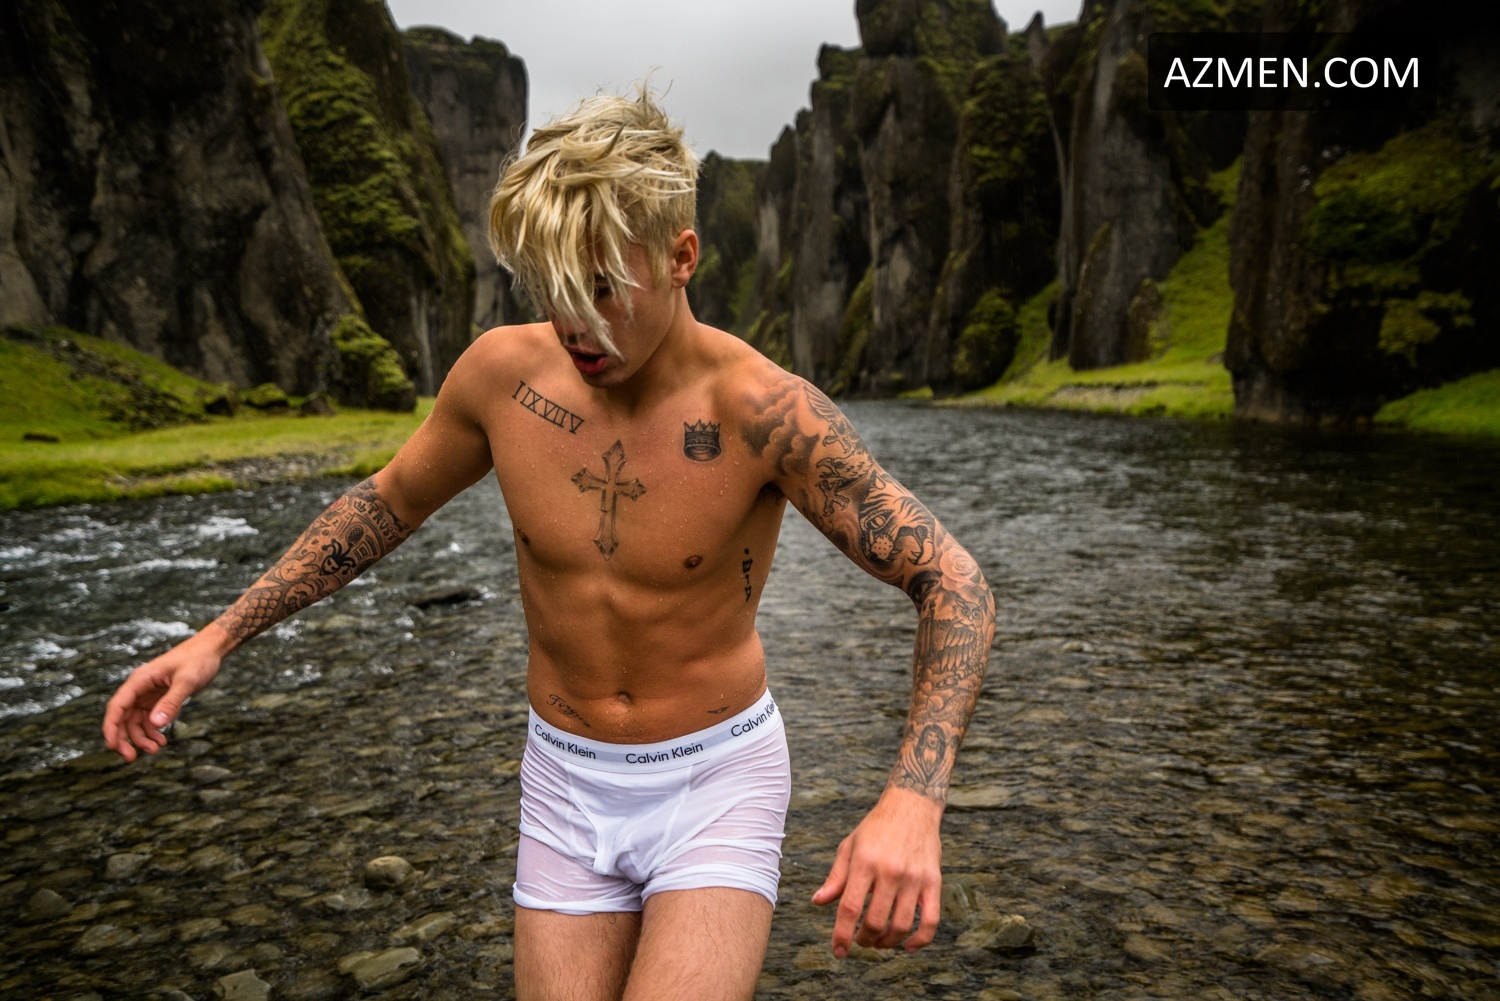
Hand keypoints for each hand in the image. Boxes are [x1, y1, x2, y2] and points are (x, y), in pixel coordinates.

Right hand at [102, 626, 225, 761]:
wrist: (210, 650)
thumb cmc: (198, 660)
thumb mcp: (187, 681)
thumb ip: (172, 702)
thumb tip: (156, 724)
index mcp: (140, 680)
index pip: (117, 706)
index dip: (111, 728)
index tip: (112, 746)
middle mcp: (139, 688)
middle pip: (122, 717)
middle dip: (124, 739)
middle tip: (132, 758)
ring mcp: (147, 694)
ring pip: (134, 721)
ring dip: (141, 738)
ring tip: (156, 749)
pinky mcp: (158, 699)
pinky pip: (148, 719)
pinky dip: (152, 732)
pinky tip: (162, 740)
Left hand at [812, 786, 943, 954]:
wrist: (912, 805)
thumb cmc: (876, 827)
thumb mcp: (850, 846)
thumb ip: (836, 877)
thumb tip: (818, 902)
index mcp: (865, 862)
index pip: (850, 908)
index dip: (842, 934)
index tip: (838, 951)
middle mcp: (890, 871)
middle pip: (875, 921)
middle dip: (864, 940)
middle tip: (860, 941)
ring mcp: (914, 878)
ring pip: (900, 925)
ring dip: (887, 942)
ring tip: (879, 941)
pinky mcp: (933, 882)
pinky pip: (931, 920)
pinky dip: (920, 940)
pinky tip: (907, 946)